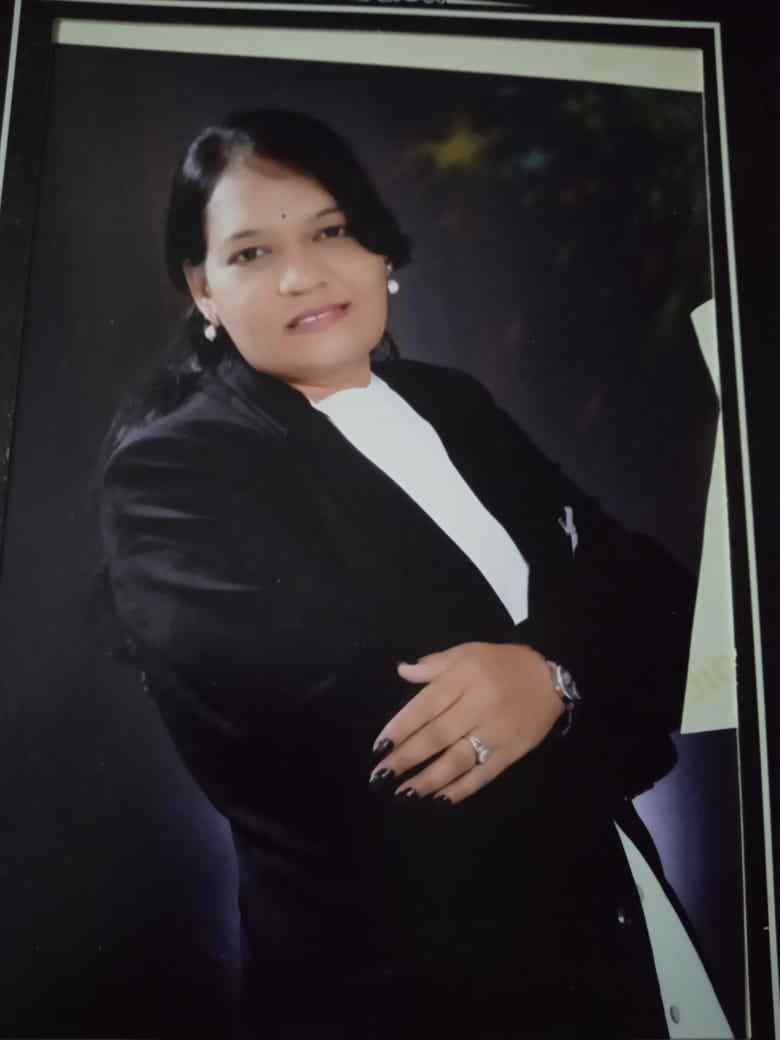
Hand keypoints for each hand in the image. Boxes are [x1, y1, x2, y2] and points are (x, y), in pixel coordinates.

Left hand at [370, 642, 563, 804]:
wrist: (551, 677)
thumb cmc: (502, 663)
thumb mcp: (467, 653)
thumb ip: (433, 665)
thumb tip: (401, 671)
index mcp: (463, 678)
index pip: (425, 706)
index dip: (400, 728)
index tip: (378, 748)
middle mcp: (477, 705)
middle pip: (437, 736)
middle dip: (406, 758)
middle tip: (379, 777)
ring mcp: (496, 732)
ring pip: (457, 759)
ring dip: (429, 779)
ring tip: (404, 794)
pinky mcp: (511, 752)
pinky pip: (483, 774)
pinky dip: (462, 788)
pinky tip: (440, 799)